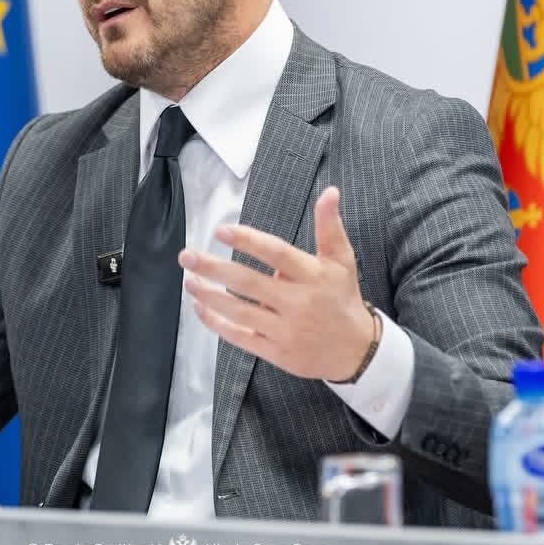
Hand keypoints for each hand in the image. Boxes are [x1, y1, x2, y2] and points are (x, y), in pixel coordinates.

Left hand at [180, 186, 374, 380]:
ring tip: (189, 280)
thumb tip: (329, 191)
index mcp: (313, 275)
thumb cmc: (342, 298)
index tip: (221, 230)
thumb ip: (329, 226)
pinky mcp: (276, 353)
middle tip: (187, 255)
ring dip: (209, 295)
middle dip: (214, 268)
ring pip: (239, 311)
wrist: (357, 351)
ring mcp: (286, 330)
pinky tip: (200, 308)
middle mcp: (298, 303)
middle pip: (249, 282)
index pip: (276, 253)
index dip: (248, 240)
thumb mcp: (342, 260)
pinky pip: (240, 337)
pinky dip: (217, 323)